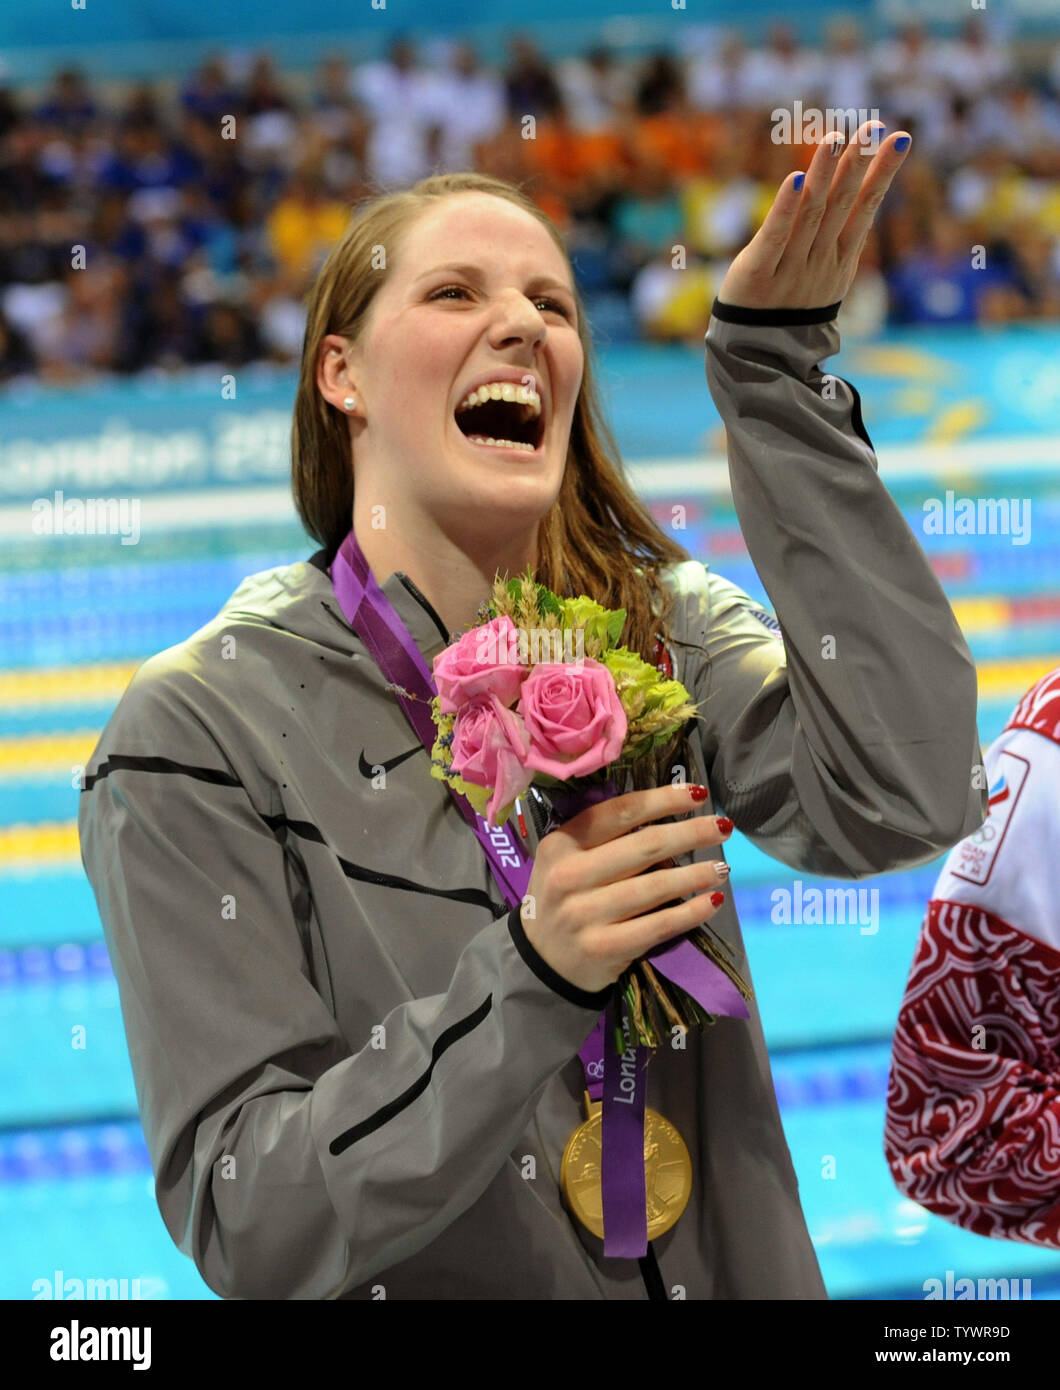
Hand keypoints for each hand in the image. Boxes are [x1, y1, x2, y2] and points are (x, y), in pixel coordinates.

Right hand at [521, 784, 732, 994]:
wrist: (540, 962)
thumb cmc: (563, 900)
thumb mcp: (566, 861)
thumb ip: (604, 840)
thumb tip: (670, 823)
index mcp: (560, 844)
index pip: (619, 812)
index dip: (662, 800)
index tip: (696, 793)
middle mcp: (569, 876)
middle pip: (643, 846)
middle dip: (690, 833)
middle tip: (723, 827)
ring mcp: (584, 915)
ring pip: (654, 886)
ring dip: (696, 874)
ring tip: (722, 867)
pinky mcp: (603, 948)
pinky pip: (657, 925)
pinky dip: (690, 912)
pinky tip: (712, 900)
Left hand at [717, 121, 910, 310]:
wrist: (756, 354)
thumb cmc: (790, 307)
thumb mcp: (824, 273)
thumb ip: (836, 235)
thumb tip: (863, 193)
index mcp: (839, 259)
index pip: (865, 209)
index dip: (882, 174)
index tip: (900, 138)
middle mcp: (819, 261)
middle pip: (842, 206)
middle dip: (858, 165)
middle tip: (874, 128)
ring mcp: (790, 269)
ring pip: (811, 215)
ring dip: (824, 175)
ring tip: (835, 138)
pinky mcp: (758, 276)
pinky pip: (774, 238)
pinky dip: (786, 209)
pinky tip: (795, 179)